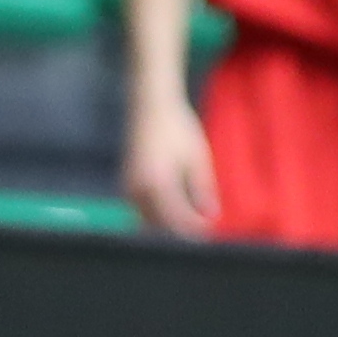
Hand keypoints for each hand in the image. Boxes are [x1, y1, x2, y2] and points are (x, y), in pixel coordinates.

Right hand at [122, 104, 216, 237]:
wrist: (151, 107)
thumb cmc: (178, 129)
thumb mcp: (198, 158)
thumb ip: (202, 189)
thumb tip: (211, 215)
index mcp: (158, 182)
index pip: (177, 217)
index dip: (194, 226)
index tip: (210, 229)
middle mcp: (138, 187)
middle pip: (160, 223)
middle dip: (181, 228)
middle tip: (202, 228)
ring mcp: (129, 185)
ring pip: (147, 218)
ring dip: (167, 223)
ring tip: (191, 220)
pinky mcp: (126, 182)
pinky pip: (140, 208)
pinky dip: (156, 213)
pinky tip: (174, 209)